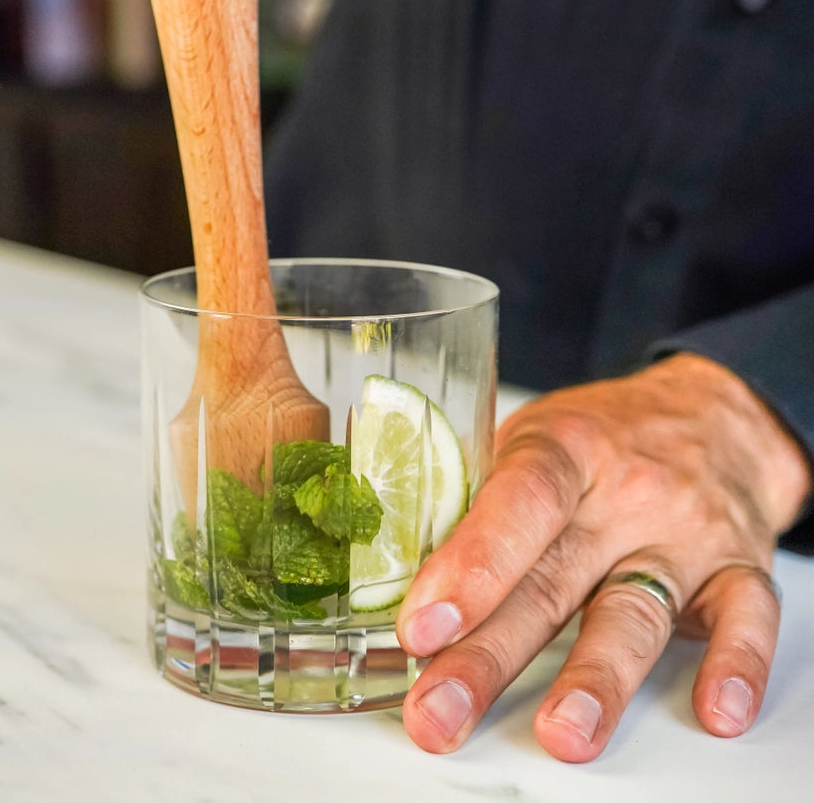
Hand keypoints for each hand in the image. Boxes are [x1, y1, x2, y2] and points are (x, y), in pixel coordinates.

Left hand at [396, 353, 811, 760]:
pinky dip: (734, 664)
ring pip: (635, 611)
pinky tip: (712, 708)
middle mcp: (625, 493)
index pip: (519, 503)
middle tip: (440, 710)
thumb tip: (404, 569)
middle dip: (492, 655)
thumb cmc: (604, 434)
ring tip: (561, 733)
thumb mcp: (533, 436)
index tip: (423, 626)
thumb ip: (480, 498)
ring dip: (596, 677)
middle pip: (553, 580)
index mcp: (565, 448)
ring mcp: (684, 532)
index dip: (471, 565)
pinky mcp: (737, 565)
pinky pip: (746, 615)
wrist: (708, 416)